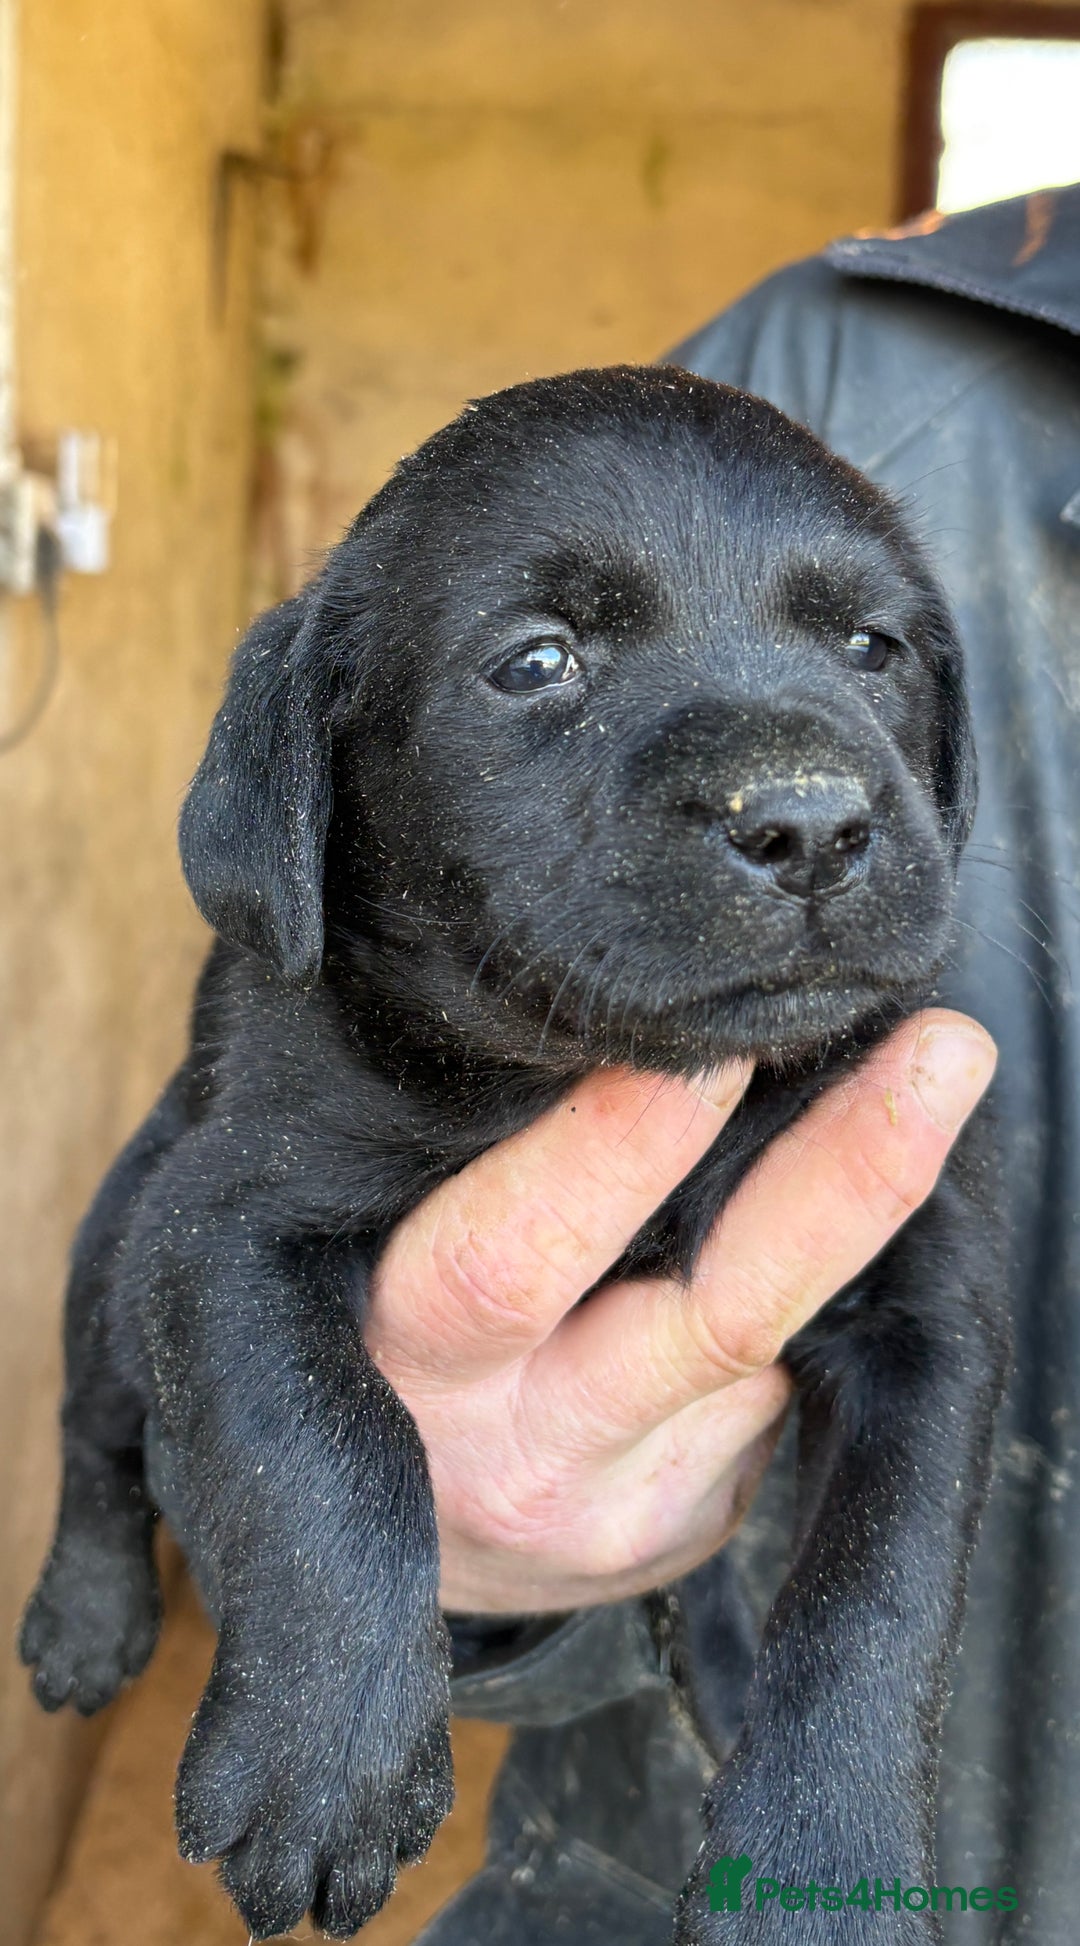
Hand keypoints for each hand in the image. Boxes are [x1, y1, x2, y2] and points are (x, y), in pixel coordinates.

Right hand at [365, 1010, 996, 1612]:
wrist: (371, 1540)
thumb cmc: (366, 1332)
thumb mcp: (360, 1243)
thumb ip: (464, 1163)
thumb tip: (633, 1032)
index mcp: (411, 1361)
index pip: (512, 1256)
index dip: (621, 1147)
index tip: (722, 1037)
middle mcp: (520, 1454)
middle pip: (710, 1316)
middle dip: (839, 1177)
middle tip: (940, 1053)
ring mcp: (618, 1508)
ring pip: (769, 1343)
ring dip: (853, 1207)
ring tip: (925, 1077)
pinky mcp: (685, 1531)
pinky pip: (769, 1384)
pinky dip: (800, 1289)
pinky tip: (803, 1215)